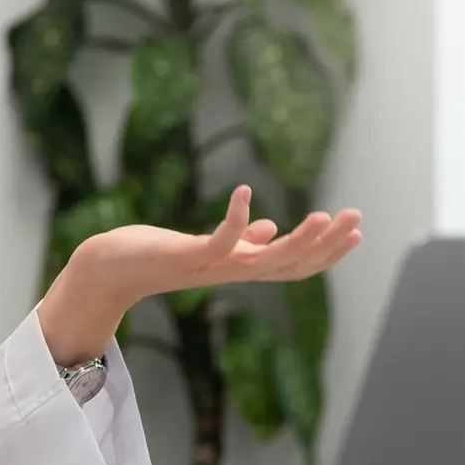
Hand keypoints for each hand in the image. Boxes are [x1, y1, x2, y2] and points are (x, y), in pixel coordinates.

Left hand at [36, 186, 361, 365]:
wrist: (108, 270)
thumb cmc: (154, 255)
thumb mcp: (205, 246)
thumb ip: (243, 242)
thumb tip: (271, 229)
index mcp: (239, 267)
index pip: (293, 265)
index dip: (326, 252)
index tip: (356, 232)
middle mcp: (230, 271)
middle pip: (290, 265)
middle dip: (326, 246)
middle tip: (356, 220)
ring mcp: (209, 266)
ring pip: (265, 260)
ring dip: (298, 241)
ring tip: (326, 216)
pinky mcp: (185, 256)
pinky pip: (218, 241)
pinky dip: (236, 221)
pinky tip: (246, 192)